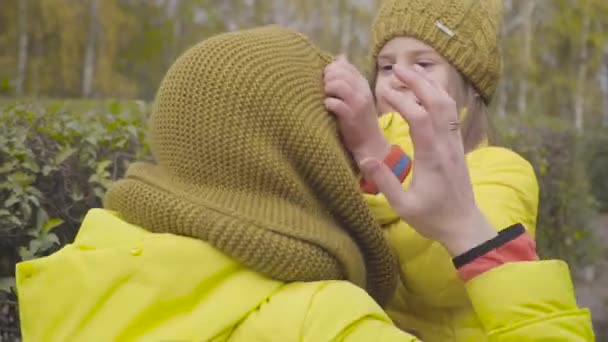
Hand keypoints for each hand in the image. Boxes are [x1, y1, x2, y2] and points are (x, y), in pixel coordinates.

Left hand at [324, 55, 390, 162]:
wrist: (369, 143)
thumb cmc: (359, 118)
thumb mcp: (357, 94)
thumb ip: (349, 77)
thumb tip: (339, 57)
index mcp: (362, 83)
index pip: (345, 65)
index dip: (331, 69)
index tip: (327, 79)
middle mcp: (362, 90)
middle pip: (340, 72)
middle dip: (327, 78)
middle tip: (325, 89)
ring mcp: (357, 103)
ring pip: (337, 85)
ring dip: (327, 89)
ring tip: (326, 97)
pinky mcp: (350, 116)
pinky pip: (334, 103)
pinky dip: (328, 103)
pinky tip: (328, 107)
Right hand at [358, 64, 496, 256]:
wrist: (464, 226)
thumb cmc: (432, 218)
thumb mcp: (403, 206)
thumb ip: (385, 182)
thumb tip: (366, 159)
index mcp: (432, 158)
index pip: (419, 118)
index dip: (402, 101)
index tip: (384, 91)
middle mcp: (447, 145)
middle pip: (437, 102)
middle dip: (418, 82)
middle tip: (397, 69)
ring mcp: (455, 144)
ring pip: (448, 105)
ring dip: (430, 85)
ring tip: (412, 73)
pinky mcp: (458, 146)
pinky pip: (452, 114)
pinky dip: (439, 96)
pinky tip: (428, 91)